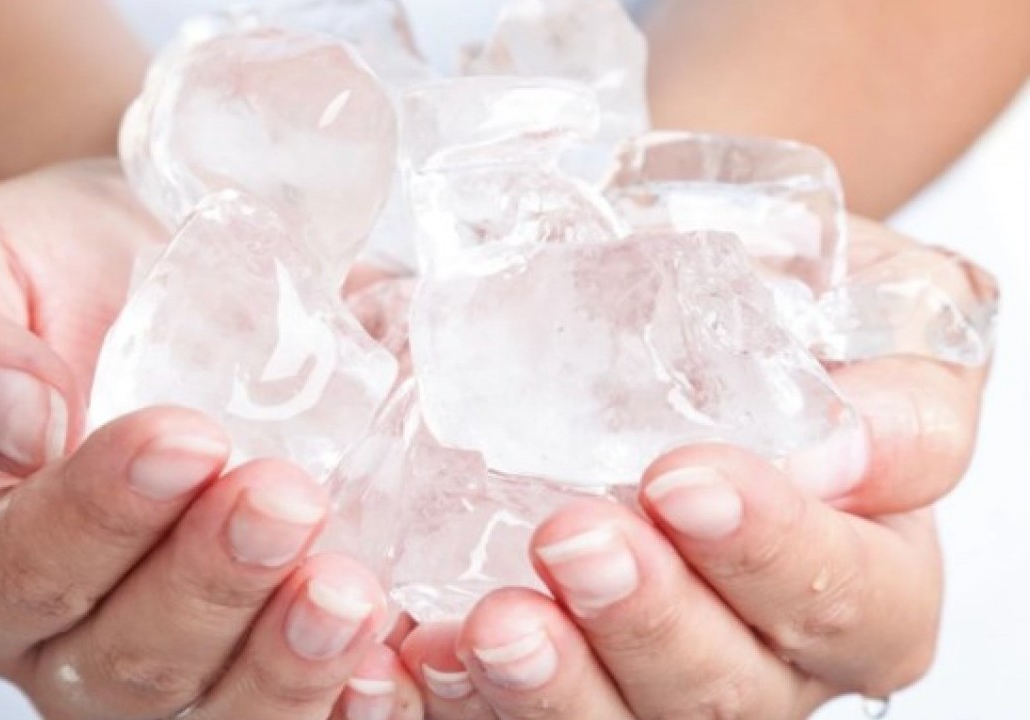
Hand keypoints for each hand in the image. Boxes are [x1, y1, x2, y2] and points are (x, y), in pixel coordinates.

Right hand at [0, 160, 423, 719]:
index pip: (12, 572)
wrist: (152, 266)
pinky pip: (310, 698)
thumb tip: (14, 423)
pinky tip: (401, 639)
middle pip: (126, 663)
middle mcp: (62, 635)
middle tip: (285, 500)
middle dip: (210, 588)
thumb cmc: (48, 271)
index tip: (183, 437)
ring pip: (222, 709)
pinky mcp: (269, 644)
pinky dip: (357, 686)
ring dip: (289, 659)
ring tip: (349, 587)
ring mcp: (176, 658)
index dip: (96, 520)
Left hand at [394, 219, 987, 718]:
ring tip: (498, 621)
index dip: (776, 554)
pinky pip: (511, 715)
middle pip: (730, 687)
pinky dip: (465, 692)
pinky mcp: (564, 675)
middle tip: (574, 540)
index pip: (856, 603)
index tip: (684, 479)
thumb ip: (901, 389)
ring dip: (557, 683)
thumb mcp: (882, 320)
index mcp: (868, 577)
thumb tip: (851, 449)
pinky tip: (422, 648)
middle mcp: (766, 653)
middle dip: (648, 619)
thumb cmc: (791, 322)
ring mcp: (655, 676)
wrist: (684, 316)